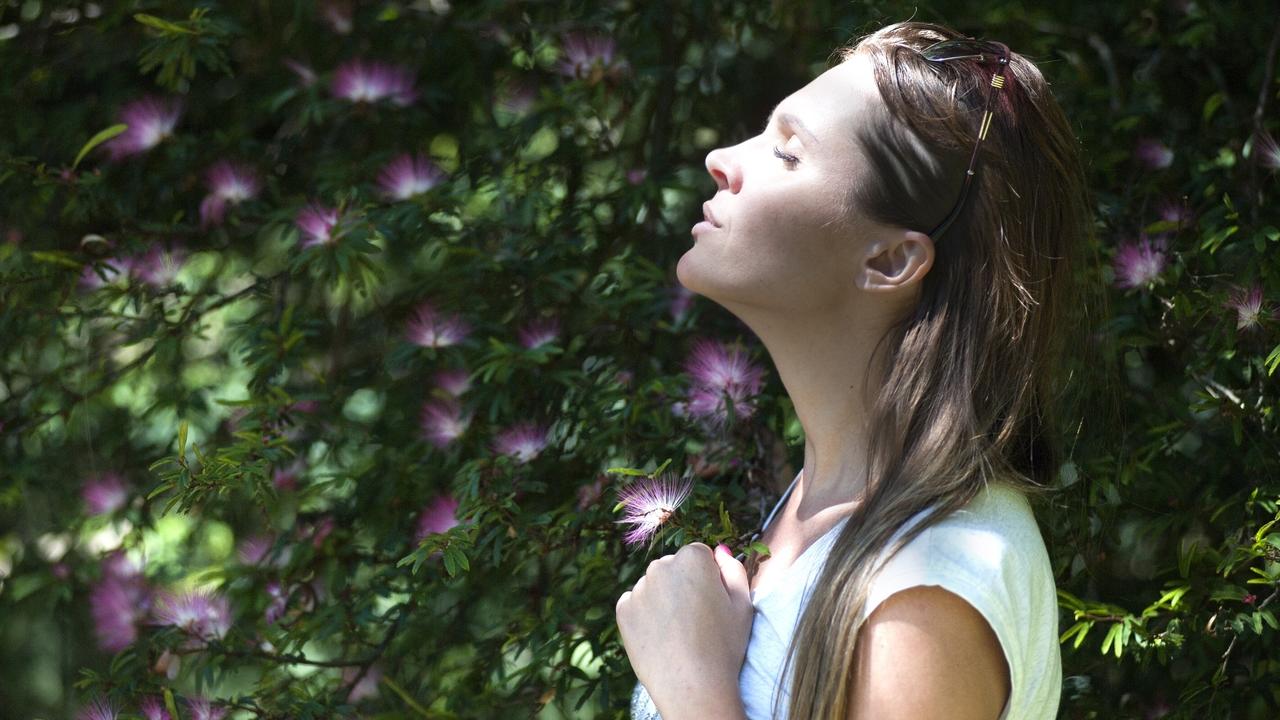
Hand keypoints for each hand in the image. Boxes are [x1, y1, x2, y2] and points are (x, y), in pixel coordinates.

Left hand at [616, 542, 753, 718]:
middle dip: (683, 584)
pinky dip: (645, 615)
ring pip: (654, 586)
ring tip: (678, 632)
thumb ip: (733, 570)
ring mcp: (639, 588)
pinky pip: (636, 603)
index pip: (699, 555)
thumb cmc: (724, 646)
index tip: (712, 602)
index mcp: (692, 558)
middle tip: (696, 620)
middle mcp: (661, 566)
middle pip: (673, 568)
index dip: (708, 578)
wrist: (692, 687)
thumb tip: (720, 551)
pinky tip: (661, 637)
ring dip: (663, 599)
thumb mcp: (742, 605)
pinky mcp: (623, 610)